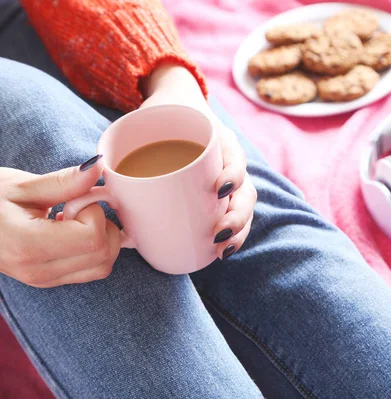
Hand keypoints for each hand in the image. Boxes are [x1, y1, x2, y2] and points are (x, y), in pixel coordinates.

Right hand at [0, 159, 120, 287]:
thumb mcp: (21, 186)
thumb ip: (64, 181)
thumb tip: (98, 166)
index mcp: (29, 246)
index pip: (92, 237)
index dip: (93, 212)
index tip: (75, 199)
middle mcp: (38, 272)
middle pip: (104, 255)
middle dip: (103, 225)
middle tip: (77, 208)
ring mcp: (44, 281)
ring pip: (102, 267)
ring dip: (102, 238)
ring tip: (73, 219)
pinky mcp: (49, 282)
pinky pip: (91, 270)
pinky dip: (94, 249)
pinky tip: (72, 231)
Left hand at [140, 63, 256, 258]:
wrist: (175, 105)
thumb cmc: (160, 115)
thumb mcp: (147, 118)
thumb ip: (125, 138)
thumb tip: (94, 169)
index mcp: (219, 139)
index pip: (235, 158)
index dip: (233, 175)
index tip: (217, 190)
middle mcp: (229, 160)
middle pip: (245, 190)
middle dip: (238, 216)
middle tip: (218, 234)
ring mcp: (228, 176)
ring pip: (243, 206)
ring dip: (238, 231)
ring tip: (221, 250)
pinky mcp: (220, 191)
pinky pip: (233, 212)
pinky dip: (234, 233)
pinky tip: (223, 251)